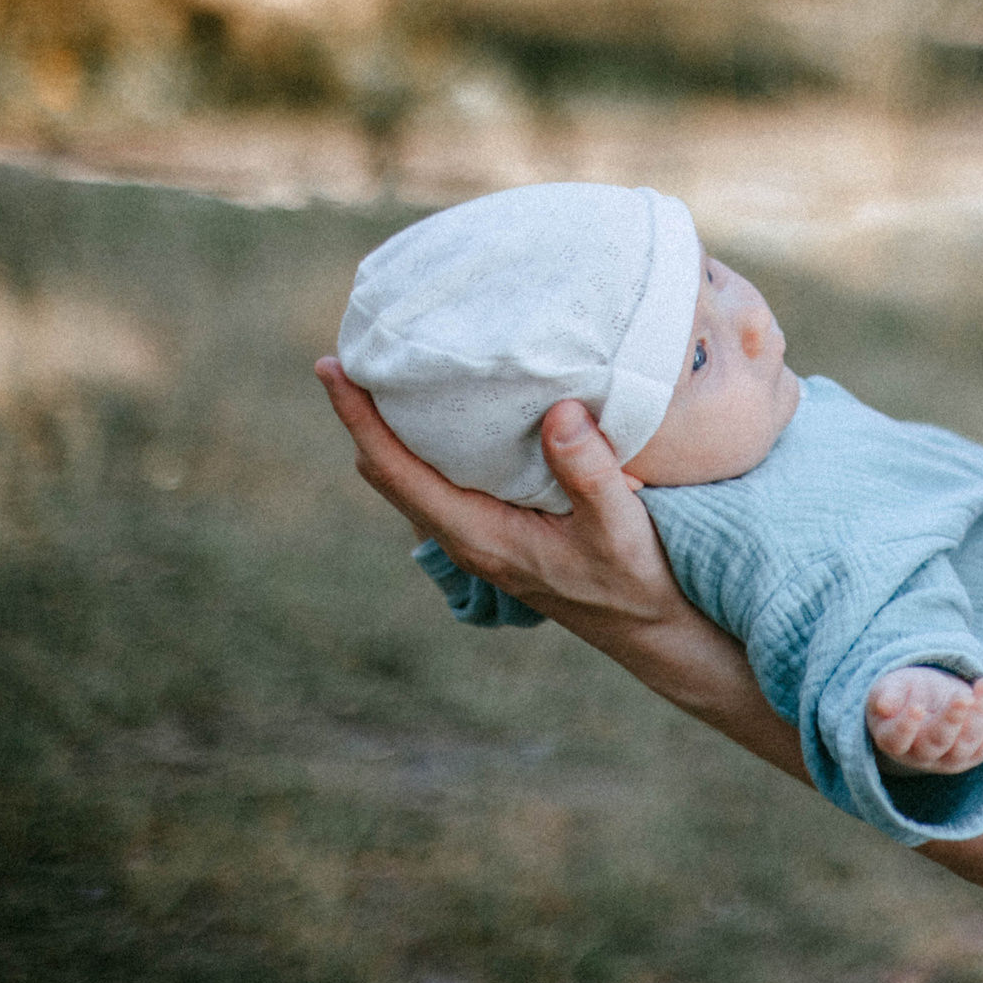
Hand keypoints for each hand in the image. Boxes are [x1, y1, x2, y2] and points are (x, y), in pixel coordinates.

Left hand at [315, 356, 689, 634]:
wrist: (651, 629)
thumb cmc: (634, 581)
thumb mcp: (619, 526)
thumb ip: (589, 472)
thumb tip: (558, 411)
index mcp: (477, 535)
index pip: (396, 471)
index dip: (358, 419)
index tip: (331, 368)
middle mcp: (465, 536)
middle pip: (388, 471)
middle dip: (364, 415)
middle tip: (357, 353)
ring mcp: (479, 536)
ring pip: (414, 476)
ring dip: (395, 428)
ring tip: (395, 372)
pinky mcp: (499, 529)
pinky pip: (444, 480)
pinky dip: (433, 442)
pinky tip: (457, 412)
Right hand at [869, 666, 982, 774]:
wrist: (930, 697)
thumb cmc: (905, 693)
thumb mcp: (892, 686)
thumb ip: (888, 694)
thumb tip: (884, 706)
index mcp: (893, 740)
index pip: (897, 740)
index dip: (906, 727)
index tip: (916, 707)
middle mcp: (920, 756)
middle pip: (935, 744)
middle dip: (951, 721)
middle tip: (963, 697)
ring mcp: (948, 759)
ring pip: (964, 747)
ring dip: (978, 718)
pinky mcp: (973, 754)